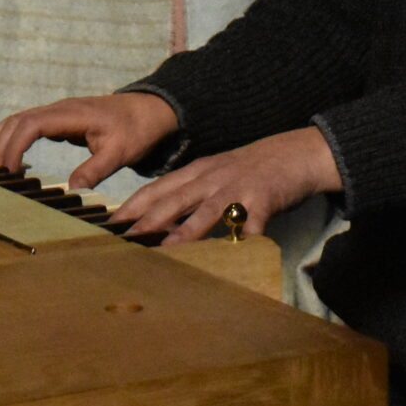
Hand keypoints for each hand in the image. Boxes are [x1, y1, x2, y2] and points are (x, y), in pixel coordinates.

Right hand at [0, 93, 178, 190]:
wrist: (148, 110)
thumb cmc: (136, 130)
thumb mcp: (120, 153)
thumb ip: (95, 169)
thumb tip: (71, 190)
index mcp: (71, 114)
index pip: (32, 124)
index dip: (14, 145)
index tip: (6, 170)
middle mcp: (59, 109)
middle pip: (17, 120)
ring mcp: (57, 113)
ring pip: (18, 120)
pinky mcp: (59, 120)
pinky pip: (28, 126)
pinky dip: (11, 139)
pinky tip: (5, 160)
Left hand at [112, 126, 340, 244]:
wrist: (294, 153)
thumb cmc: (249, 170)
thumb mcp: (214, 175)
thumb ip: (190, 194)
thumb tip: (159, 223)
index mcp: (197, 172)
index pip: (158, 188)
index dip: (133, 205)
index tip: (111, 223)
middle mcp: (212, 177)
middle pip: (176, 198)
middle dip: (150, 218)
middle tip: (126, 238)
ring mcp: (238, 186)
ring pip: (209, 209)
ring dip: (189, 230)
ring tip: (170, 250)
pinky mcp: (265, 197)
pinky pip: (254, 220)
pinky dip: (246, 236)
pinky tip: (238, 252)